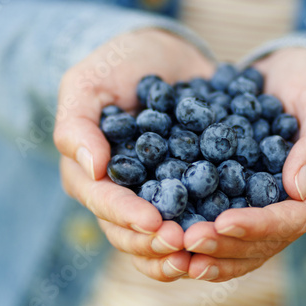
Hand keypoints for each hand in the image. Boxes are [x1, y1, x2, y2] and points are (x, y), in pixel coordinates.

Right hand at [54, 29, 213, 280]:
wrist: (167, 56)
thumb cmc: (120, 64)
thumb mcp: (89, 82)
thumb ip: (77, 124)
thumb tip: (92, 168)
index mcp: (91, 173)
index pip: (105, 202)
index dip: (127, 216)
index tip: (155, 223)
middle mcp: (123, 191)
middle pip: (131, 231)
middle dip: (156, 242)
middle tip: (185, 245)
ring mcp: (156, 192)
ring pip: (161, 234)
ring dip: (181, 248)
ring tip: (204, 250)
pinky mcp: (188, 186)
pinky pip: (196, 213)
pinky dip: (208, 227)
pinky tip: (227, 232)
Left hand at [182, 48, 305, 281]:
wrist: (288, 72)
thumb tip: (298, 189)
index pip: (294, 218)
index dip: (259, 225)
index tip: (223, 223)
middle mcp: (300, 204)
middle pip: (266, 241)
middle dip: (227, 244)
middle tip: (189, 242)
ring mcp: (273, 203)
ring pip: (246, 245)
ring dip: (213, 252)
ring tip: (179, 256)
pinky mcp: (248, 197)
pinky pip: (229, 226)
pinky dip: (207, 239)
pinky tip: (180, 247)